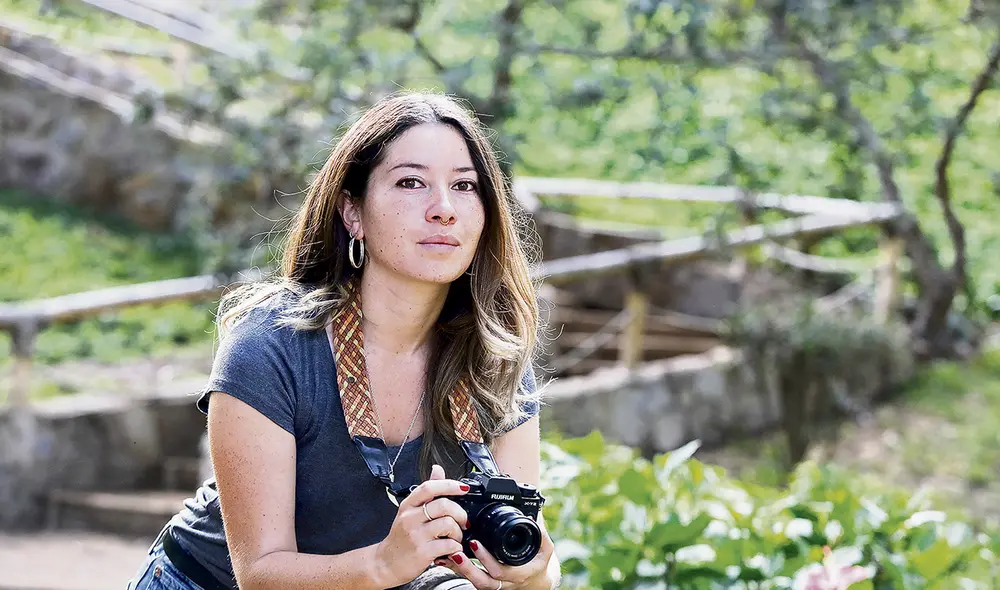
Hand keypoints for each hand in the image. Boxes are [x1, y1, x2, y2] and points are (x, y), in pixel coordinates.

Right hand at [371, 465, 470, 587]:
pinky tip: (452, 549)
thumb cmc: (401, 537)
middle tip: (463, 522)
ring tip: (455, 538)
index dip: (449, 484)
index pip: (429, 487)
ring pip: (449, 524)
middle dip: (460, 514)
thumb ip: (427, 492)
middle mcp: (410, 518)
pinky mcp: (422, 553)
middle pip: (444, 505)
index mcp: (408, 505)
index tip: (464, 488)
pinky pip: (449, 545)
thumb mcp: (409, 511)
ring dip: (459, 532)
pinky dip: (456, 547)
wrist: (385, 564)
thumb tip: (437, 469)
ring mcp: (416, 535)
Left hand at [433, 519, 555, 589]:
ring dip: (460, 570)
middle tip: (456, 550)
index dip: (486, 559)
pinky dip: (458, 570)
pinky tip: (446, 559)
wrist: (536, 581)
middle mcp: (504, 584)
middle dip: (467, 567)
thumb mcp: (545, 549)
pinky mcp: (485, 584)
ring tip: (448, 555)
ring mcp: (494, 586)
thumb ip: (540, 533)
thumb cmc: (538, 563)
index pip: (500, 571)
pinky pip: (470, 580)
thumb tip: (533, 517)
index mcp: (518, 574)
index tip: (475, 543)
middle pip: (482, 581)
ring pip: (474, 582)